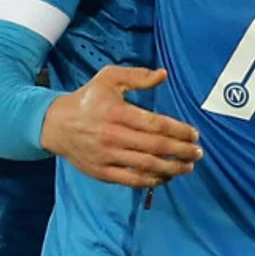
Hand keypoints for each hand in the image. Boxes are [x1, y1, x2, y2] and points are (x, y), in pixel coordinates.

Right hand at [41, 64, 200, 187]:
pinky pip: (132, 180)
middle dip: (181, 151)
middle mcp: (113, 136)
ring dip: (172, 168)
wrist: (56, 124)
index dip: (179, 131)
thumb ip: (137, 76)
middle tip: (198, 153)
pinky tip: (165, 177)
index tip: (195, 134)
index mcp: (117, 112)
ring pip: (147, 166)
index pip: (156, 124)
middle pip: (156, 147)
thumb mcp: (109, 78)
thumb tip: (163, 75)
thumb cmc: (88, 99)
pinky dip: (152, 181)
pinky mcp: (102, 172)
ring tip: (188, 167)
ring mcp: (107, 156)